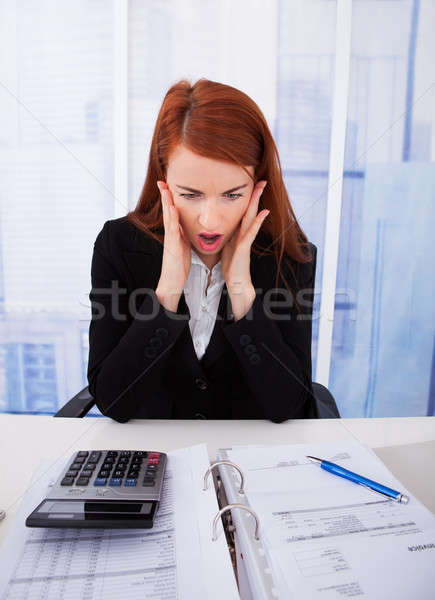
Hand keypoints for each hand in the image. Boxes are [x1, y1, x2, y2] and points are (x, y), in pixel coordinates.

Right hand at [156, 180, 190, 309]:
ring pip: (168, 218)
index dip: (170, 199)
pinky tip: (172, 208)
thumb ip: (184, 236)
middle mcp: (171, 235)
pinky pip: (172, 230)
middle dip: (165, 196)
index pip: (173, 212)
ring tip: (165, 189)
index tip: (169, 186)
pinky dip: (172, 219)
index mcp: (175, 234)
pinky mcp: (172, 247)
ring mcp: (170, 240)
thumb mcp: (183, 248)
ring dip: (166, 202)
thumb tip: (187, 228)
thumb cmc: (178, 267)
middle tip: (162, 181)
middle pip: (167, 211)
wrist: (172, 283)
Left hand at [221, 180, 268, 290]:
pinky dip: (257, 222)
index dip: (247, 198)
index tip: (250, 184)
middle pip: (250, 210)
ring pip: (251, 216)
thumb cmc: (231, 265)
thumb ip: (229, 234)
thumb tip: (224, 225)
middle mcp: (244, 233)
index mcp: (239, 231)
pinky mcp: (244, 247)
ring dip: (256, 202)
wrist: (236, 282)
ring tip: (261, 187)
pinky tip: (263, 212)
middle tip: (262, 179)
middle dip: (255, 195)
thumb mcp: (228, 245)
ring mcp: (245, 239)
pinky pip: (251, 232)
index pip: (243, 211)